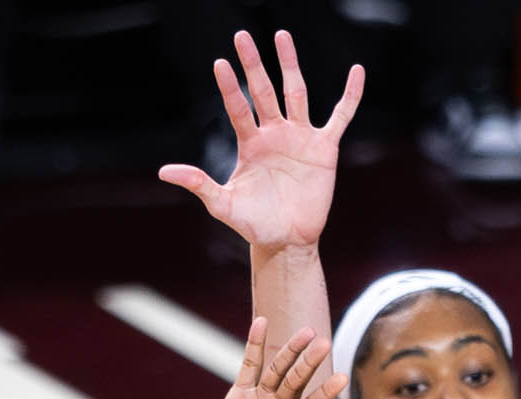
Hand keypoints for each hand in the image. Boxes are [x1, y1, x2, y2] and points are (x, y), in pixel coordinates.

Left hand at [159, 30, 362, 251]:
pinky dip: (350, 95)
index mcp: (251, 144)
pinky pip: (340, 117)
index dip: (230, 87)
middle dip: (253, 64)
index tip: (220, 63)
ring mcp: (300, 138)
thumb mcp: (222, 204)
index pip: (238, 108)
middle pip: (264, 91)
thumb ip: (198, 183)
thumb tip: (164, 171)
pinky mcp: (324, 148)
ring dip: (289, 64)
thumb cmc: (254, 223)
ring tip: (281, 35)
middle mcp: (275, 134)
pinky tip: (356, 72)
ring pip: (296, 93)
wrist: (286, 241)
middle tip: (241, 36)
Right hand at [214, 318, 348, 398]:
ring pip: (276, 371)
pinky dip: (253, 346)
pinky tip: (260, 322)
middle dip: (309, 363)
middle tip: (324, 343)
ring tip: (305, 332)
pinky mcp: (240, 397)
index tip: (342, 378)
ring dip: (289, 351)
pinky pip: (248, 367)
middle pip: (297, 382)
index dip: (326, 392)